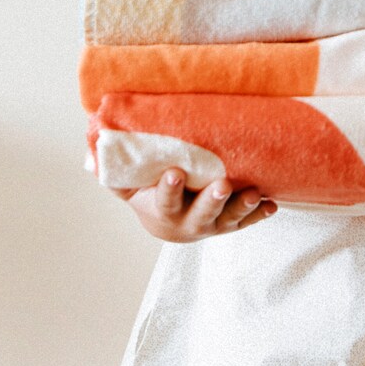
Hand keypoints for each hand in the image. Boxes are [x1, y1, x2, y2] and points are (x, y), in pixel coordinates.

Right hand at [112, 169, 275, 242]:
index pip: (165, 201)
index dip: (169, 189)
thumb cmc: (146, 194)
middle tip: (223, 185)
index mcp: (163, 212)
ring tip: (254, 193)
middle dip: (213, 200)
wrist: (167, 224)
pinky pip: (247, 220)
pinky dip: (260, 214)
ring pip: (229, 218)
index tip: (174, 172)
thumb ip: (111, 168)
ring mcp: (213, 224)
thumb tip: (92, 141)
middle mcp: (190, 222)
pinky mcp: (231, 223)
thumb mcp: (126, 185)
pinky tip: (272, 204)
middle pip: (202, 214)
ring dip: (242, 206)